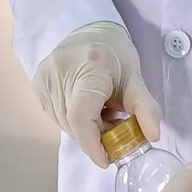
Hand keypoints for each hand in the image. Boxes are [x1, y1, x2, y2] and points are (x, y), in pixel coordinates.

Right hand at [32, 22, 161, 166]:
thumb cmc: (115, 56)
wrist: (89, 32)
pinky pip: (57, 117)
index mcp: (89, 67)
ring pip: (65, 124)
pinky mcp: (37, 85)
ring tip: (101, 113)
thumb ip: (145, 109)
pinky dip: (74, 121)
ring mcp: (44, 78)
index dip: (93, 144)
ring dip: (85, 130)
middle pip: (75, 125)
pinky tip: (87, 107)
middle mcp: (60, 71)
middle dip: (96, 137)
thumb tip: (154, 136)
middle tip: (114, 126)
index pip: (83, 118)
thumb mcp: (136, 80)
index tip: (107, 159)